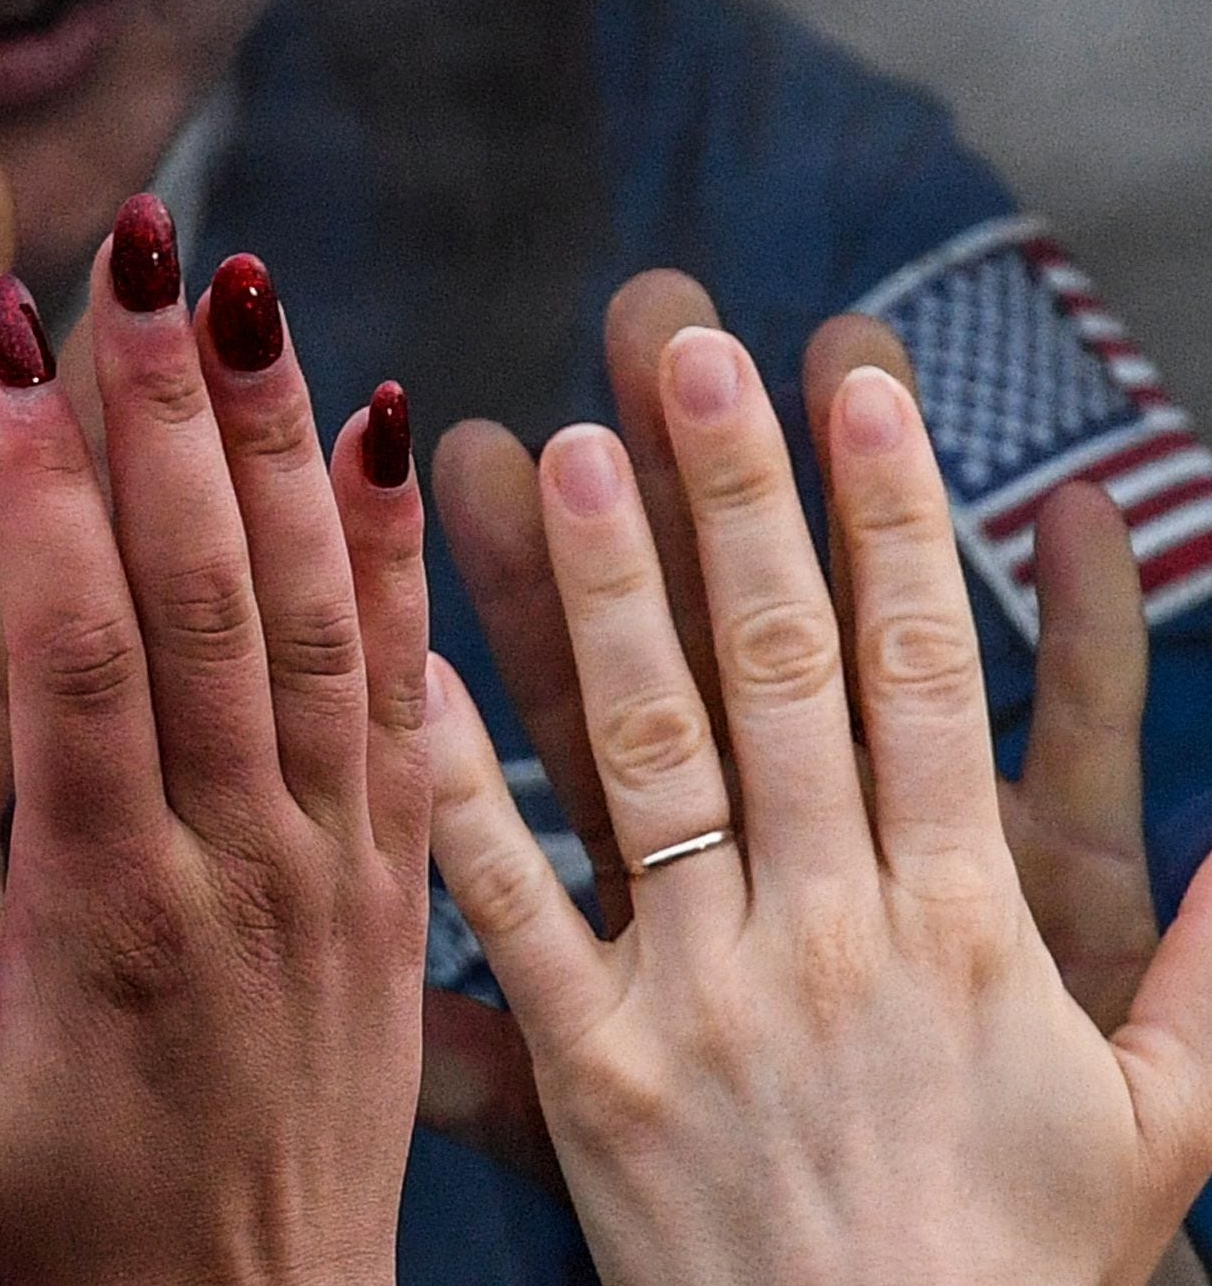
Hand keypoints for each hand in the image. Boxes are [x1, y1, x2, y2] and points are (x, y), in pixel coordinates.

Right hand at [0, 200, 431, 1285]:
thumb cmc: (51, 1255)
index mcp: (108, 912)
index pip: (78, 643)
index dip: (44, 473)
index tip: (7, 325)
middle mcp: (241, 860)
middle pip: (208, 587)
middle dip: (165, 400)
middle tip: (136, 241)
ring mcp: (340, 863)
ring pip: (316, 610)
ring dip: (280, 436)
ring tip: (246, 283)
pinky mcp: (399, 879)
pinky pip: (409, 690)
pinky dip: (398, 554)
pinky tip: (389, 430)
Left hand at [425, 326, 1211, 1285]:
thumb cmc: (1021, 1279)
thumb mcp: (1158, 1129)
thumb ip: (1204, 974)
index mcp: (969, 926)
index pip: (920, 672)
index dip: (888, 516)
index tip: (853, 388)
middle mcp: (832, 931)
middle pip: (775, 669)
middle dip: (730, 496)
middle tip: (676, 345)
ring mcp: (705, 994)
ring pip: (642, 753)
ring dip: (590, 592)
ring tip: (542, 446)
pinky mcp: (595, 1074)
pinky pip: (513, 912)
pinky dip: (456, 787)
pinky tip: (405, 670)